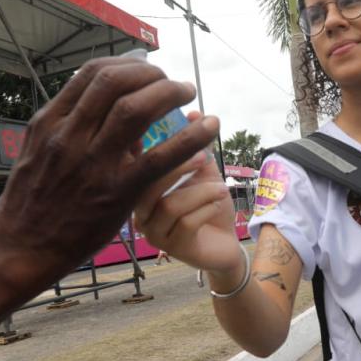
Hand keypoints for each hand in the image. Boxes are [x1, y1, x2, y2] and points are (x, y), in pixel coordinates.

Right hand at [0, 57, 219, 292]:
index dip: (127, 64)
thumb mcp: (40, 153)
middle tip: (172, 81)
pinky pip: (161, 158)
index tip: (146, 68)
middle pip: (116, 82)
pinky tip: (210, 129)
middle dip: (151, 74)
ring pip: (137, 110)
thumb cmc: (32, 203)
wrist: (19, 249)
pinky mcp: (117, 193)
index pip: (92, 74)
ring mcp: (93, 164)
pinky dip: (190, 138)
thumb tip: (106, 105)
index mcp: (50, 122)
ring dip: (170, 94)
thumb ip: (70, 127)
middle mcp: (70, 136)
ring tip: (188, 94)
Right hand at [135, 110, 243, 276]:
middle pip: (147, 184)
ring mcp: (153, 232)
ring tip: (221, 187)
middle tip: (203, 155)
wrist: (224, 243)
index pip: (136, 164)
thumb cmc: (207, 205)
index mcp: (141, 188)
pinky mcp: (173, 248)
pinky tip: (219, 203)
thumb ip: (197, 145)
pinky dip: (206, 208)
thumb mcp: (203, 172)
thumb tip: (195, 113)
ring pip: (169, 205)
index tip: (175, 129)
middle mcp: (139, 211)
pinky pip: (186, 223)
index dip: (151, 145)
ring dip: (200, 191)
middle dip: (178, 165)